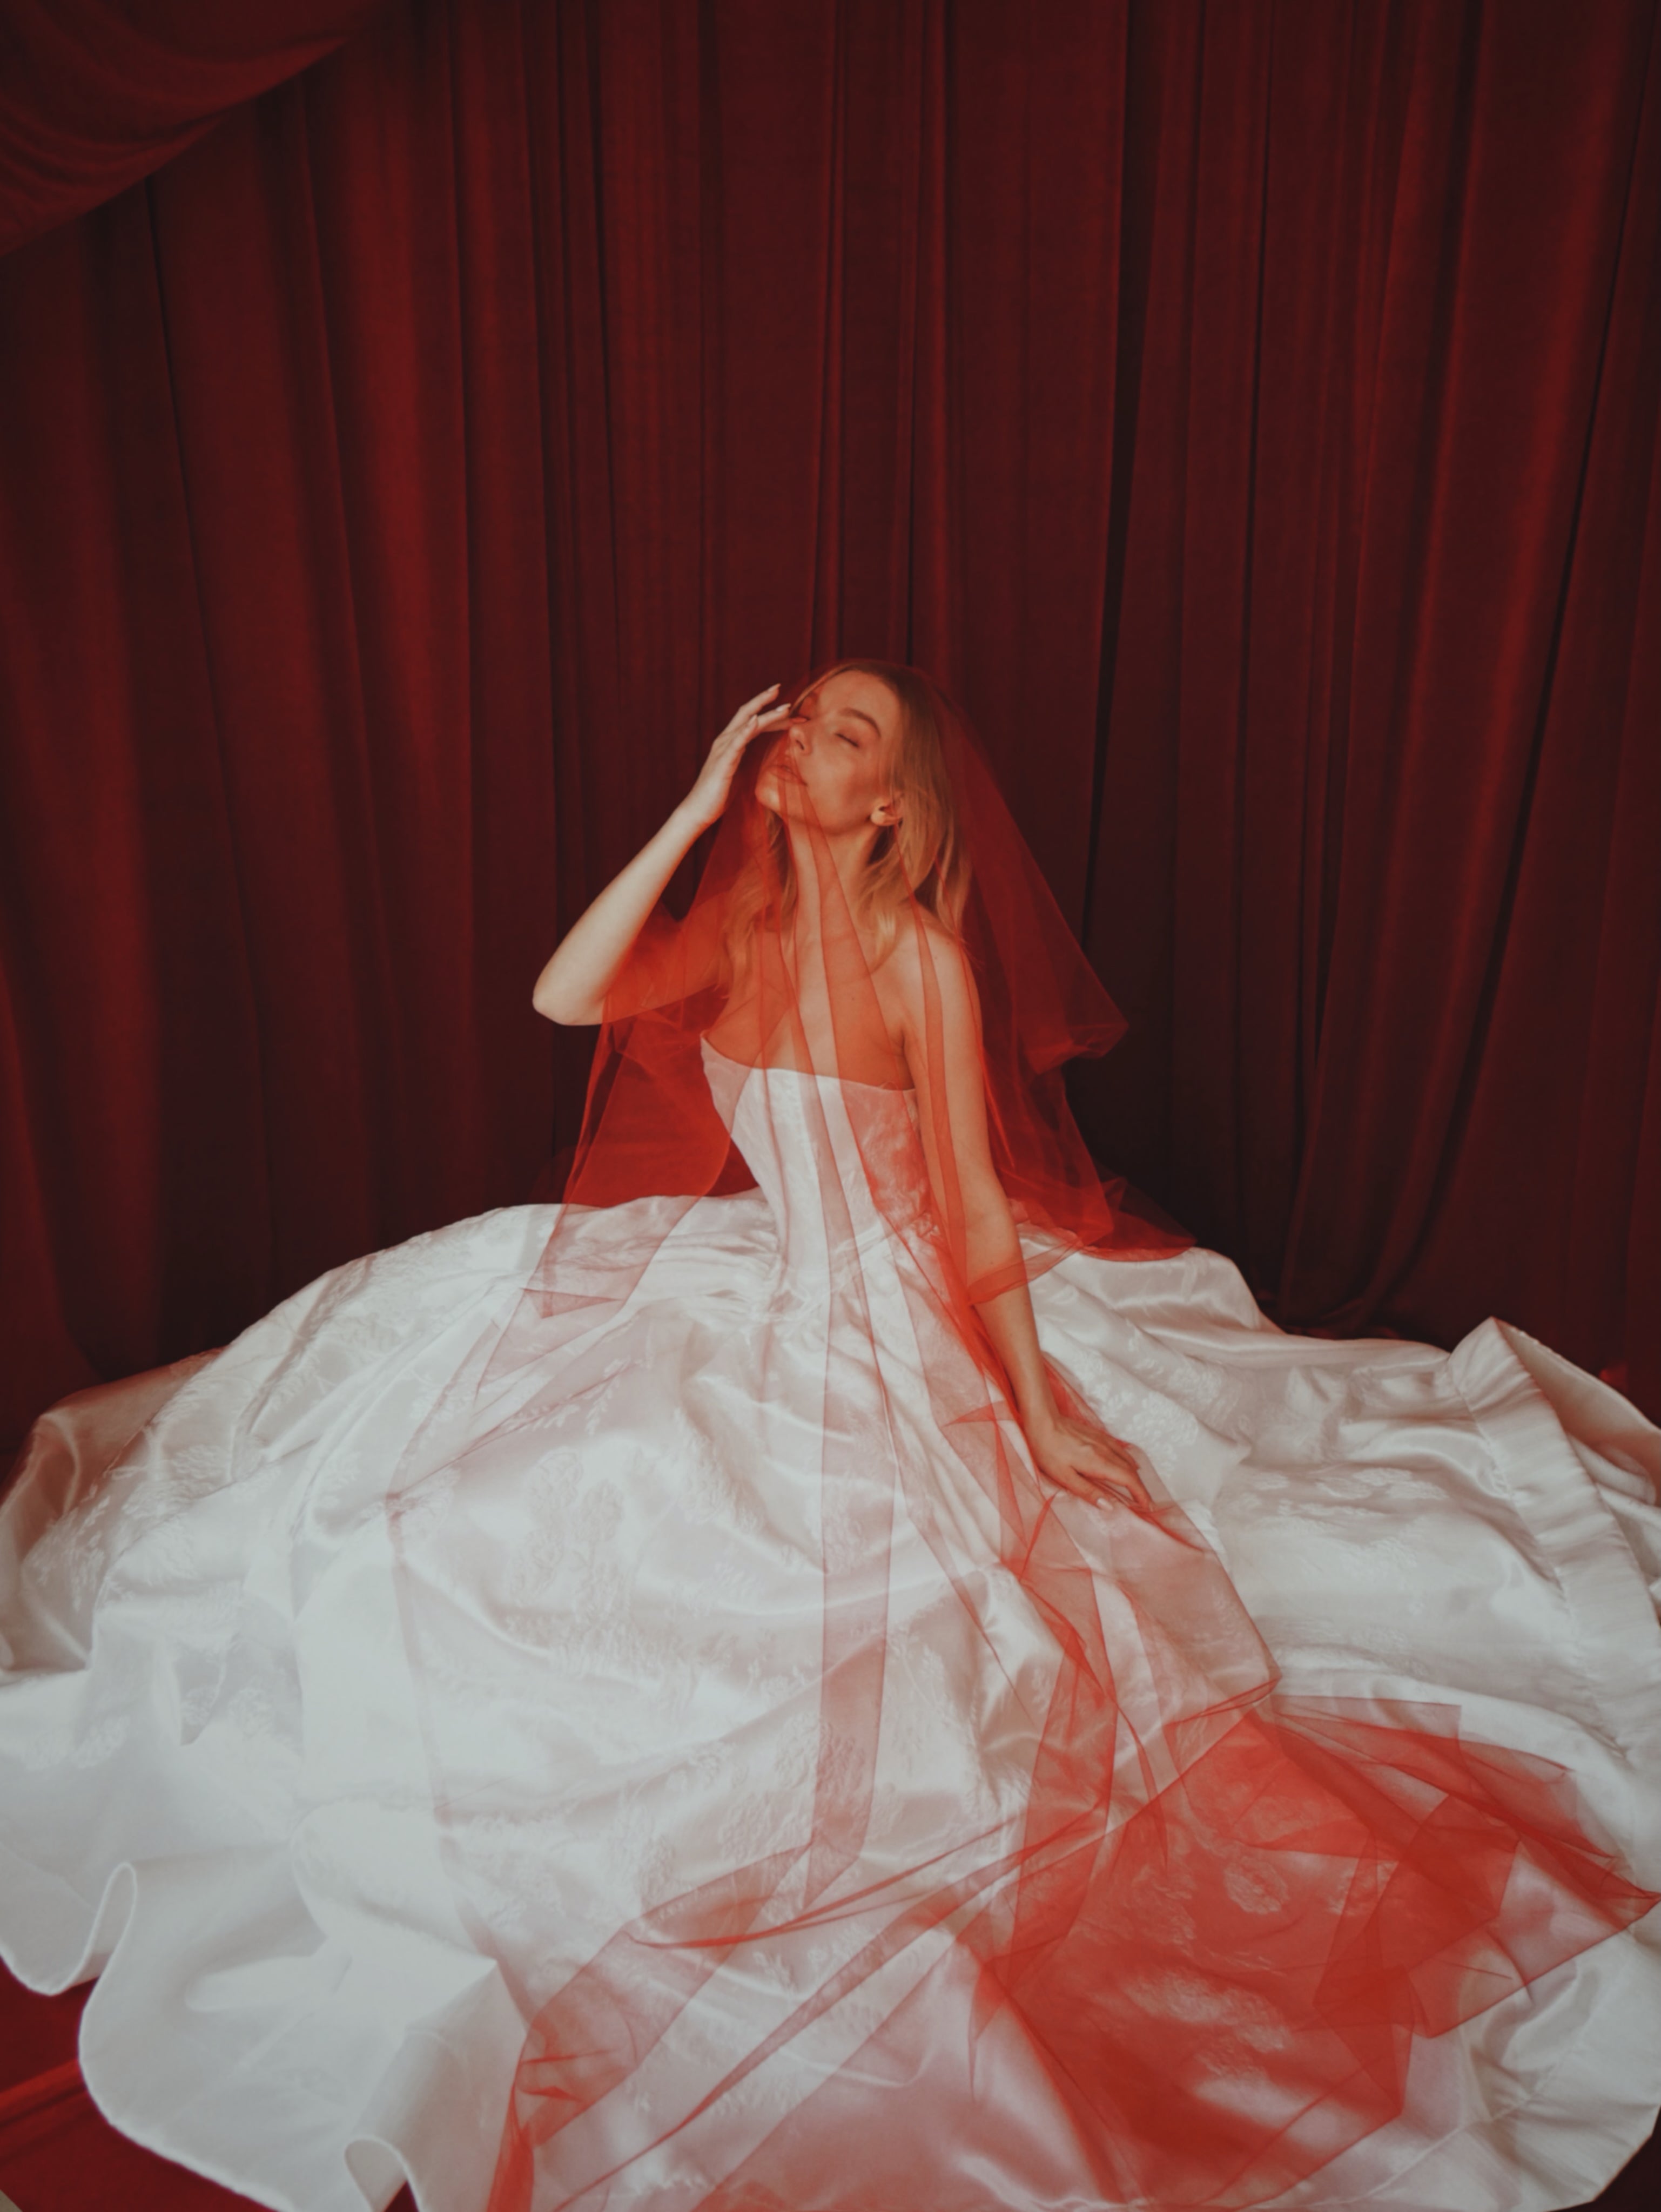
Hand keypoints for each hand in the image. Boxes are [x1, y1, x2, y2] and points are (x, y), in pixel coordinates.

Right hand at [679, 685, 794, 833]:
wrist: (698, 810)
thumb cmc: (719, 793)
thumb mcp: (738, 772)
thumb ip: (747, 759)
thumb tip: (762, 757)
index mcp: (731, 743)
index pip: (751, 720)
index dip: (769, 712)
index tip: (789, 707)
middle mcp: (725, 740)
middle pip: (746, 713)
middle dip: (764, 699)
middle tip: (781, 688)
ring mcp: (723, 750)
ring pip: (745, 724)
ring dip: (765, 714)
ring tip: (784, 706)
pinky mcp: (723, 762)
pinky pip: (736, 743)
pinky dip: (746, 730)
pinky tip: (756, 721)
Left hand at [1023, 1408, 1152, 1511]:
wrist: (1041, 1420)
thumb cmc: (1047, 1450)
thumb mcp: (1064, 1477)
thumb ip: (1088, 1492)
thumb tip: (1110, 1506)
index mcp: (1099, 1463)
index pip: (1129, 1480)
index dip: (1141, 1494)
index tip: (1147, 1506)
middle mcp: (1105, 1451)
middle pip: (1131, 1471)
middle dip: (1141, 1488)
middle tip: (1146, 1503)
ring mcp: (1103, 1441)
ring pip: (1128, 1459)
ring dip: (1136, 1475)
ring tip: (1139, 1489)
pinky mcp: (1098, 1435)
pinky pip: (1121, 1450)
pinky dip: (1129, 1461)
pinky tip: (1129, 1465)